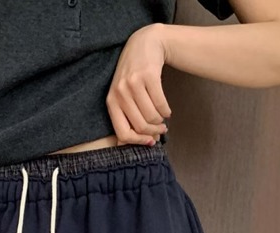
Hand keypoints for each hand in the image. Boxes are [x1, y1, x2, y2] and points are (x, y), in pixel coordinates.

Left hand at [106, 23, 171, 146]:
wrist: (144, 43)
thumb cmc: (134, 75)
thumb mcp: (124, 95)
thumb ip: (127, 116)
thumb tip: (142, 142)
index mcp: (111, 102)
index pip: (123, 133)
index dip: (138, 142)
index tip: (149, 142)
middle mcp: (120, 93)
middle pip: (140, 126)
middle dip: (153, 132)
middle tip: (161, 131)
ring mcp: (133, 84)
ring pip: (151, 116)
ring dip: (161, 121)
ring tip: (163, 119)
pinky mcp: (148, 76)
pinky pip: (161, 104)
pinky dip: (166, 111)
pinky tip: (167, 111)